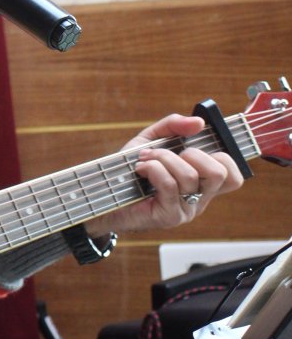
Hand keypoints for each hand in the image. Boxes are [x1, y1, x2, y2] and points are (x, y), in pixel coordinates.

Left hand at [90, 114, 243, 236]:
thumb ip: (174, 126)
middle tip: (172, 154)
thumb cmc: (130, 171)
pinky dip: (152, 168)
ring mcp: (186, 210)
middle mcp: (199, 199)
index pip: (234, 176)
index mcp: (202, 184)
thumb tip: (199, 122)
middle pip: (221, 174)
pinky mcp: (169, 216)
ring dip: (163, 158)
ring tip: (146, 159)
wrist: (104, 196)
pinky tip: (141, 169)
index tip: (197, 145)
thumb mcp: (152, 140)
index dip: (224, 156)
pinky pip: (169, 184)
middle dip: (194, 154)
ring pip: (189, 175)